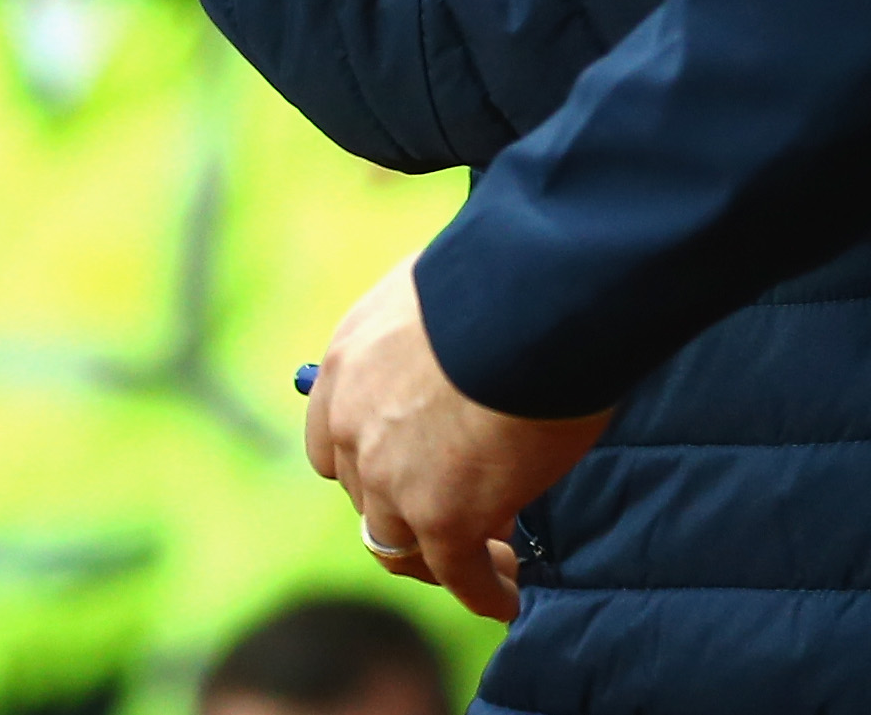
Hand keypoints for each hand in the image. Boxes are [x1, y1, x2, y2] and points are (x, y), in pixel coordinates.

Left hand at [302, 248, 612, 621]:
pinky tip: (506, 596)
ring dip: (440, 559)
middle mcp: (353, 424)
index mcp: (348, 362)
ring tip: (491, 561)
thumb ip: (438, 340)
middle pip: (367, 495)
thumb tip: (469, 361)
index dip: (371, 463)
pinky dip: (482, 589)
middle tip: (463, 512)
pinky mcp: (444, 516)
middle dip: (410, 506)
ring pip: (400, 544)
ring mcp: (393, 477)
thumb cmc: (513, 274)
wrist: (536, 292)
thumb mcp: (446, 295)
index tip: (411, 470)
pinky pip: (458, 572)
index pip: (333, 439)